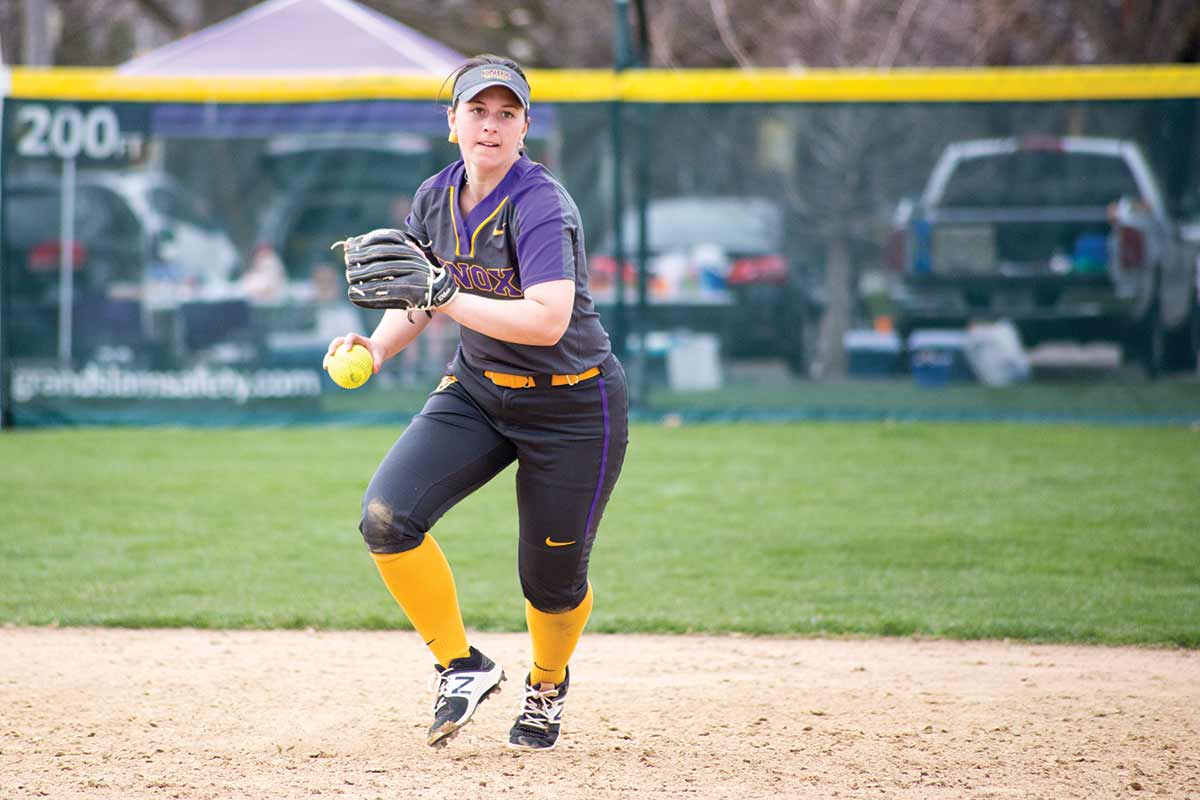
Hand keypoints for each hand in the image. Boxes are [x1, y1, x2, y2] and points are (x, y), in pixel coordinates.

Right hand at [323, 333, 384, 374]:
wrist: (373, 350)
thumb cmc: (376, 352)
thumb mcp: (380, 356)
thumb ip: (378, 362)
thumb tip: (375, 371)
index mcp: (357, 338)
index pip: (351, 337)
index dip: (348, 341)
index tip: (347, 349)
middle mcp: (348, 341)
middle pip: (338, 340)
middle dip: (333, 346)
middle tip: (331, 354)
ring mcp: (343, 346)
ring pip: (333, 350)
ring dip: (328, 357)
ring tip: (326, 366)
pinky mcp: (341, 353)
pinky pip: (336, 359)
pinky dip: (332, 365)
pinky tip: (331, 375)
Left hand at [333, 229, 458, 314]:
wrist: (442, 294)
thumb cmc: (418, 276)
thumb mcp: (409, 258)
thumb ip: (389, 251)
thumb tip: (354, 244)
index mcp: (412, 249)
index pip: (387, 239)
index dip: (367, 242)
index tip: (352, 248)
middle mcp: (414, 259)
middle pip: (382, 255)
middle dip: (362, 259)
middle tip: (348, 264)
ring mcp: (414, 274)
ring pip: (383, 272)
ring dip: (363, 275)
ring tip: (350, 278)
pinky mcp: (413, 291)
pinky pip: (386, 291)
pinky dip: (368, 294)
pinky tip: (355, 296)